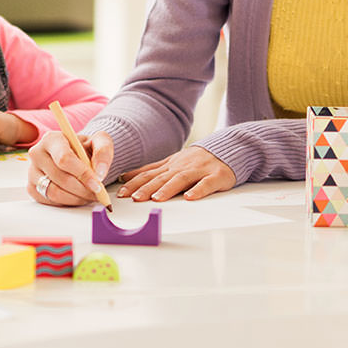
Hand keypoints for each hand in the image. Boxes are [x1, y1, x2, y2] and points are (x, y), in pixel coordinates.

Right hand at [25, 130, 113, 206]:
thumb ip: (103, 152)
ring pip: (54, 192)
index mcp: (52, 139)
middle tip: (97, 192)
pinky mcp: (32, 187)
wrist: (77, 155)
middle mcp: (38, 154)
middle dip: (83, 190)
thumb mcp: (100, 141)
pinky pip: (50, 201)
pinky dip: (67, 203)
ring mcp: (32, 172)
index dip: (83, 174)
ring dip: (76, 198)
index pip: (65, 159)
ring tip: (88, 194)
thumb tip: (99, 173)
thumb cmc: (86, 147)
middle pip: (61, 178)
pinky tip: (76, 196)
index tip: (97, 184)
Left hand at [118, 147, 236, 201]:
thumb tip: (126, 177)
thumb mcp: (172, 162)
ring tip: (156, 198)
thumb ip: (151, 170)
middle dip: (147, 188)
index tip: (121, 193)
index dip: (134, 183)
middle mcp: (182, 167)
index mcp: (171, 165)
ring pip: (181, 179)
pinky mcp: (216, 176)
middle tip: (134, 198)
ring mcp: (199, 170)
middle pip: (162, 177)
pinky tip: (189, 198)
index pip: (149, 174)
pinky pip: (206, 184)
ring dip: (168, 189)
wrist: (226, 149)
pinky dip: (198, 190)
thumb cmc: (197, 160)